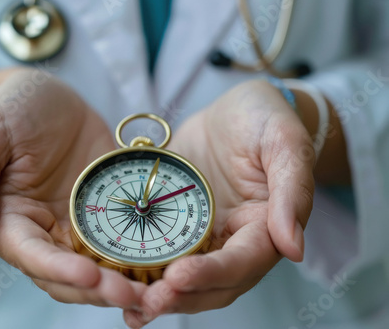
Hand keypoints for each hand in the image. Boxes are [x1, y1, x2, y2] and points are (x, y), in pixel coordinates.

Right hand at [0, 69, 144, 307]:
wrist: (50, 94)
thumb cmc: (10, 111)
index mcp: (12, 221)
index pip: (32, 257)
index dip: (59, 270)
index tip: (89, 276)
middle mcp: (46, 231)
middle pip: (70, 275)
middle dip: (99, 288)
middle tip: (134, 295)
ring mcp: (79, 224)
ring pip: (100, 266)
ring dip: (125, 281)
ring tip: (156, 290)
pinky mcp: (108, 212)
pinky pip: (125, 239)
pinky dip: (143, 255)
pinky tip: (167, 263)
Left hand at [124, 80, 315, 326]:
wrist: (235, 110)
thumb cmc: (265, 119)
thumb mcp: (284, 142)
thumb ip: (292, 191)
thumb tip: (294, 248)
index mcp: (264, 226)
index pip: (243, 262)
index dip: (212, 274)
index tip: (180, 277)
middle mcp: (235, 239)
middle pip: (213, 285)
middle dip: (182, 297)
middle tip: (148, 301)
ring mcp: (205, 235)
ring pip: (187, 279)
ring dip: (162, 296)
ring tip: (130, 305)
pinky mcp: (179, 225)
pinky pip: (163, 254)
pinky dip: (147, 276)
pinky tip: (121, 287)